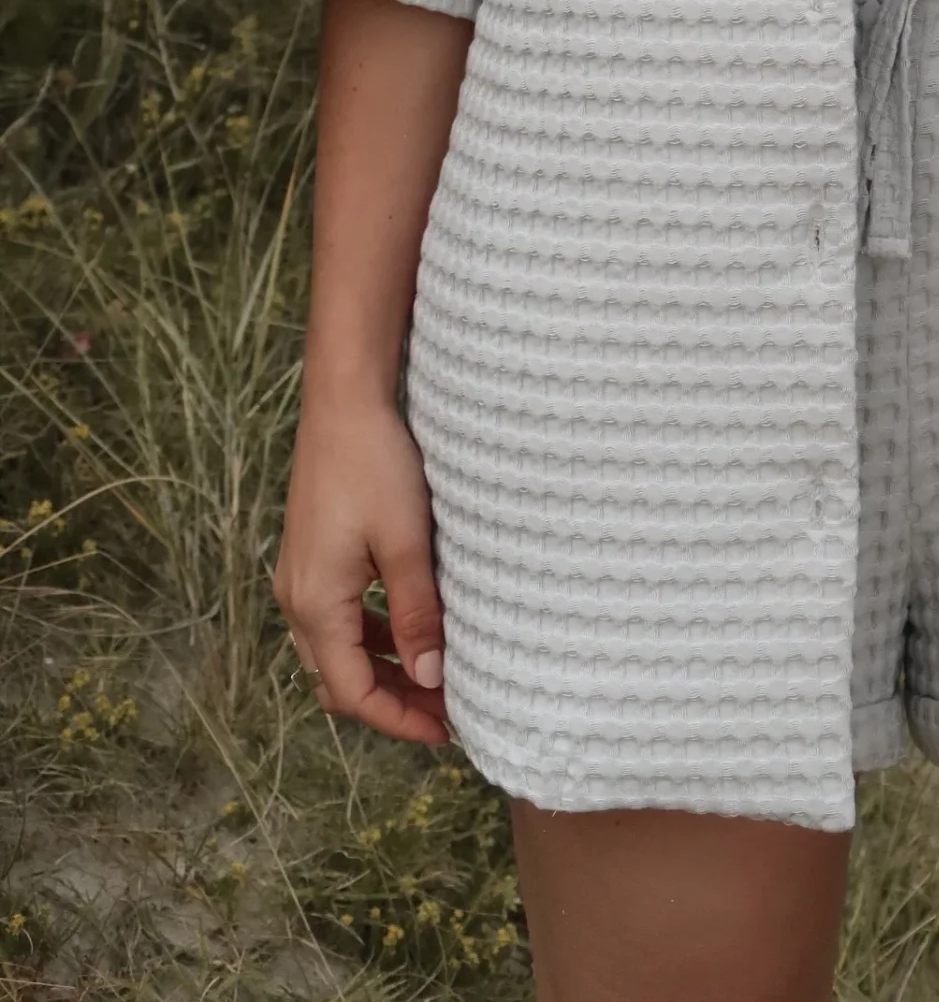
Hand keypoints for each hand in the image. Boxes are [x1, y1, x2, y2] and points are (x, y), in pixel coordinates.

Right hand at [273, 394, 448, 744]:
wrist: (344, 402)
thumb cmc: (375, 465)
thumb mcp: (405, 542)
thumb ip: (416, 613)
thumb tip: (431, 679)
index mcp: (315, 603)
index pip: (352, 692)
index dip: (398, 720)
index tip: (446, 731)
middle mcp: (297, 598)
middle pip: (339, 679)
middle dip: (391, 702)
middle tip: (447, 711)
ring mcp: (301, 576)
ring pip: (337, 651)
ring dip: (383, 670)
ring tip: (436, 676)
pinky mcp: (312, 556)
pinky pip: (338, 618)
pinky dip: (372, 637)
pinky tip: (410, 628)